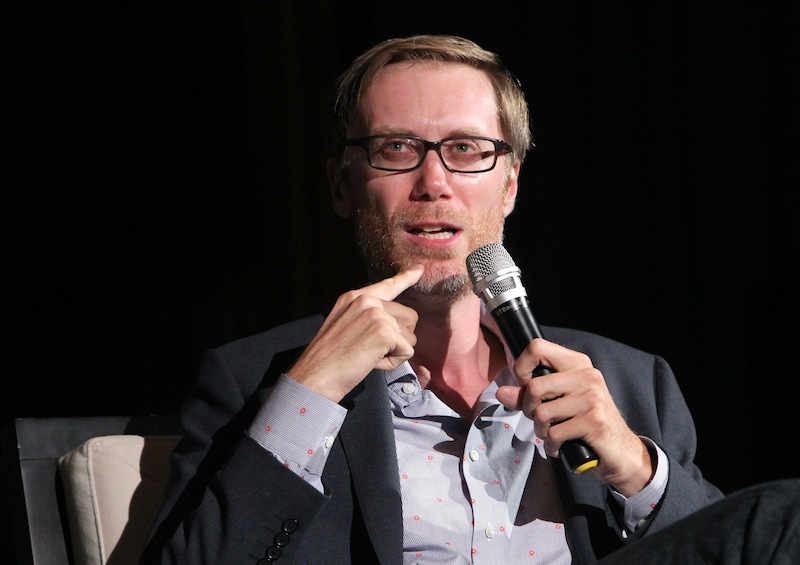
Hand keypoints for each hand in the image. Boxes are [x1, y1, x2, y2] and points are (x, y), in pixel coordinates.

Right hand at [287, 265, 423, 402]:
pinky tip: (372, 363)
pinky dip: (393, 363)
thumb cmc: (326, 359)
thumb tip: (392, 322)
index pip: (386, 285)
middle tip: (370, 350)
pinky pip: (407, 351)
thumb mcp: (341, 325)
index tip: (419, 270)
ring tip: (367, 357)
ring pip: (410, 336)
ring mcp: (377, 314)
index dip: (405, 278)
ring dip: (394, 352)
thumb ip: (364, 316)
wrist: (315, 375)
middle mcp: (366, 301)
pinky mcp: (385, 332)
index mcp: (353, 297)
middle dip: (398, 338)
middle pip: (408, 317)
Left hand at [495, 339, 652, 495]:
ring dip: (541, 430)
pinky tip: (560, 446)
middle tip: (541, 419)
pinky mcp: (593, 421)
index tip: (527, 386)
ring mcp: (592, 398)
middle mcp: (587, 375)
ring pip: (542, 413)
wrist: (621, 450)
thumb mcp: (558, 402)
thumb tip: (502, 392)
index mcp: (577, 363)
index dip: (522, 369)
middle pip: (534, 387)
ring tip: (553, 433)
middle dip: (529, 410)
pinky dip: (551, 445)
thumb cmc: (587, 422)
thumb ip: (528, 395)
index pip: (537, 347)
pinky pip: (554, 434)